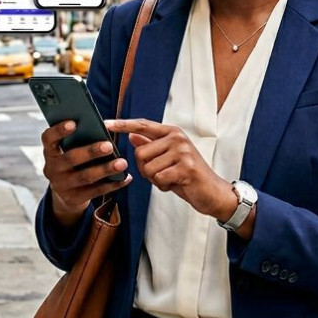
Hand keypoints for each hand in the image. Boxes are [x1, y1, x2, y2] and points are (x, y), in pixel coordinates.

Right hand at [41, 121, 132, 220]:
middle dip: (91, 152)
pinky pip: (96, 191)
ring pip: (86, 176)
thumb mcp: (68, 152)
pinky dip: (112, 184)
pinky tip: (125, 178)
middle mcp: (52, 169)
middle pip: (71, 158)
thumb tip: (103, 128)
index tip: (74, 123)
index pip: (48, 138)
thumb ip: (78, 141)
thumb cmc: (72, 163)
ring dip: (105, 169)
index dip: (59, 130)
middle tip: (109, 146)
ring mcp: (61, 185)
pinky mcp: (73, 199)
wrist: (65, 194)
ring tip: (122, 163)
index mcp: (50, 152)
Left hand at [106, 119, 236, 221]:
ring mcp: (183, 151)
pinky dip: (164, 186)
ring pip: (147, 168)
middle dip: (145, 169)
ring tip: (171, 178)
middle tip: (162, 174)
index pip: (142, 125)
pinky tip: (176, 184)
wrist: (212, 192)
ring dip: (155, 179)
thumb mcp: (168, 158)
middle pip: (139, 153)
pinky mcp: (186, 167)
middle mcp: (177, 138)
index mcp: (172, 132)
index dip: (123, 125)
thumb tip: (132, 135)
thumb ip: (151, 146)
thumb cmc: (187, 175)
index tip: (106, 124)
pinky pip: (158, 178)